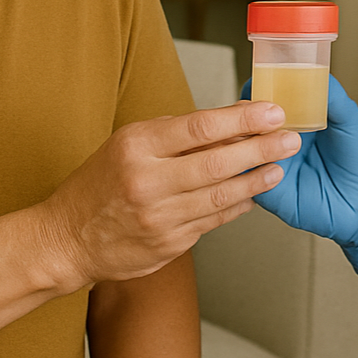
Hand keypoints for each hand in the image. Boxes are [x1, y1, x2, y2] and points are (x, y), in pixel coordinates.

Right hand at [40, 102, 296, 289]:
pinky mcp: (169, 245)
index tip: (272, 112)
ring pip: (221, 195)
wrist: (66, 239)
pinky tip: (254, 193)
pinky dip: (237, 205)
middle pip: (217, 162)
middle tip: (291, 138)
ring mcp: (159, 217)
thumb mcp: (129, 143)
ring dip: (256, 180)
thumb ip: (177, 134)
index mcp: (137, 146)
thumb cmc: (101, 183)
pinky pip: (213, 221)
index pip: (199, 127)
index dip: (242, 120)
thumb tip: (231, 119)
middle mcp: (148, 181)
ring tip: (279, 166)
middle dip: (261, 149)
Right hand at [246, 75, 357, 283]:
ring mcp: (271, 165)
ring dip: (244, 139)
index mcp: (297, 119)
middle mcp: (279, 140)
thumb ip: (332, 97)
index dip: (259, 87)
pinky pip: (247, 179)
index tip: (257, 80)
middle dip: (245, 113)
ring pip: (241, 149)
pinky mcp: (268, 192)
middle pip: (246, 121)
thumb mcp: (351, 121)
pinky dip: (249, 168)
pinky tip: (263, 160)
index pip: (267, 98)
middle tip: (255, 109)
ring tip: (262, 134)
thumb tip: (313, 71)